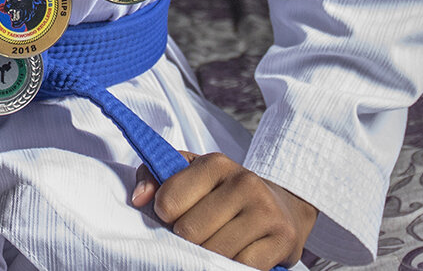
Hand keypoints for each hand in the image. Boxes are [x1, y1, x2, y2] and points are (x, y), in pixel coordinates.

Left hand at [130, 151, 317, 268]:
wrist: (284, 206)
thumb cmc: (226, 194)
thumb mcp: (191, 176)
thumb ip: (155, 178)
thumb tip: (138, 199)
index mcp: (216, 163)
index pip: (168, 202)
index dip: (165, 217)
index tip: (174, 217)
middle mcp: (244, 182)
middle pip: (189, 232)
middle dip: (188, 241)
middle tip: (200, 235)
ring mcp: (266, 210)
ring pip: (215, 252)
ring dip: (210, 256)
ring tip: (218, 245)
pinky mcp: (282, 238)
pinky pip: (242, 267)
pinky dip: (232, 267)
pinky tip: (236, 256)